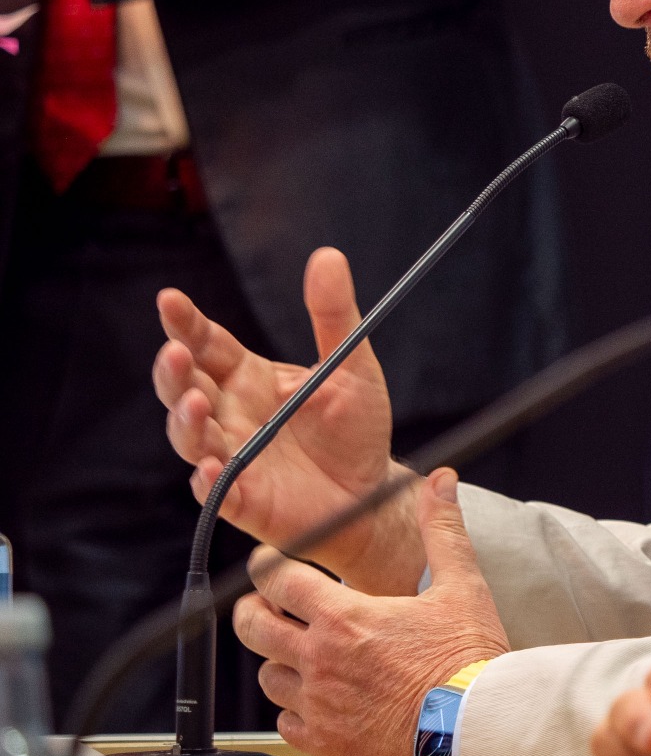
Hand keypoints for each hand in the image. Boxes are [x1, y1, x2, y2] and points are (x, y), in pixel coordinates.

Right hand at [155, 246, 416, 592]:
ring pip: (190, 437)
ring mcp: (231, 456)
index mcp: (248, 376)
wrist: (373, 492)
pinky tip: (210, 467)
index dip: (185, 323)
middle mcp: (230, 414)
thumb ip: (334, 315)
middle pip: (184, 388)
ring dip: (186, 420)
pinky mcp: (243, 499)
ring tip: (197, 402)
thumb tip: (328, 256)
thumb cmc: (356, 428)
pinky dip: (208, 479)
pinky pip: (216, 491)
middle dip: (173, 371)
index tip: (170, 299)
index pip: (206, 344)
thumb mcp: (353, 366)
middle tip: (176, 353)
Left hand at [232, 468, 507, 755]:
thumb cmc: (469, 661)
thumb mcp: (462, 586)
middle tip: (267, 606)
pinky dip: (294, 709)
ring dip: (278, 661)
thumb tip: (440, 484)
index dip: (267, 565)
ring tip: (299, 654)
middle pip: (252, 627)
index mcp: (346, 618)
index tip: (271, 563)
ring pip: (267, 677)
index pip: (278, 580)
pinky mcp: (327, 741)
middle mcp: (322, 660)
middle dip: (253, 610)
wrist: (476, 726)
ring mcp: (320, 704)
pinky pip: (285, 722)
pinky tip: (316, 699)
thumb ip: (442, 530)